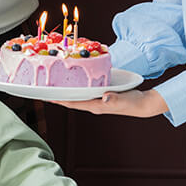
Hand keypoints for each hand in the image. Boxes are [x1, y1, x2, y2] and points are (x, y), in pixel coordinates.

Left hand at [51, 88, 168, 118]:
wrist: (143, 104)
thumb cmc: (134, 103)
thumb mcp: (124, 100)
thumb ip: (115, 99)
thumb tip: (104, 97)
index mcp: (95, 106)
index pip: (72, 103)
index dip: (59, 99)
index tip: (46, 96)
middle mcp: (92, 104)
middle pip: (70, 100)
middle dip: (57, 95)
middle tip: (42, 88)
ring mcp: (96, 99)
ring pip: (76, 95)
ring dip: (65, 90)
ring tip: (52, 83)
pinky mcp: (100, 94)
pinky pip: (85, 89)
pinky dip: (77, 85)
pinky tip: (72, 79)